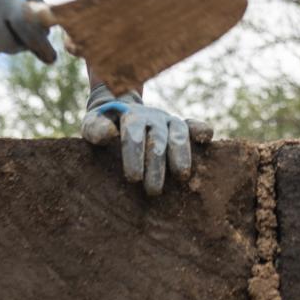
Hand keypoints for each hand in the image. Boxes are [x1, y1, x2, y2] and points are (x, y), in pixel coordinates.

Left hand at [82, 83, 213, 196]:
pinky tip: (207, 140)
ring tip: (182, 175)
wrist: (118, 109)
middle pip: (157, 137)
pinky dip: (201, 130)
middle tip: (153, 190)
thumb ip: (95, 129)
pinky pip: (193, 125)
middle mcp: (152, 117)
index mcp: (129, 115)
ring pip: (178, 132)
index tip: (133, 177)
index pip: (133, 131)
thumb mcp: (92, 124)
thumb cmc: (103, 125)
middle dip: (156, 164)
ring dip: (181, 153)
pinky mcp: (180, 127)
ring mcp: (168, 121)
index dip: (134, 153)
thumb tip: (109, 135)